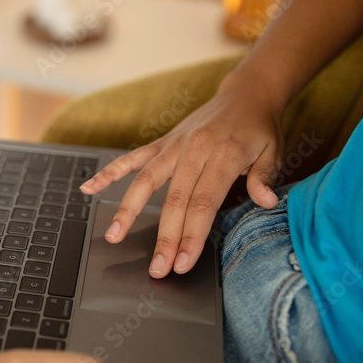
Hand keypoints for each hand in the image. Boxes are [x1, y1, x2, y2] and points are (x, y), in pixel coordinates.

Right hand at [80, 74, 284, 277]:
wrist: (245, 94)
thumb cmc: (259, 127)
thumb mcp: (273, 151)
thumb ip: (265, 178)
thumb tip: (267, 203)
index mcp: (223, 155)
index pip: (203, 204)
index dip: (191, 236)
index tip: (183, 263)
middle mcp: (193, 150)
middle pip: (174, 200)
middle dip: (164, 238)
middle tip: (157, 269)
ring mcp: (173, 146)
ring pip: (145, 181)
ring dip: (128, 211)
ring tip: (113, 237)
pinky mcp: (162, 142)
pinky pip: (132, 158)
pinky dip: (109, 173)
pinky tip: (89, 189)